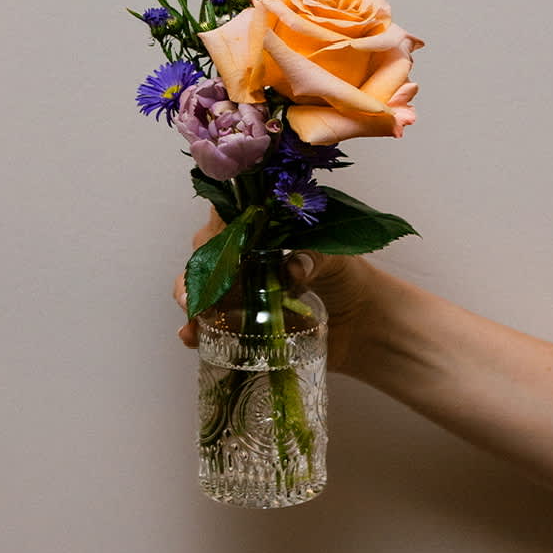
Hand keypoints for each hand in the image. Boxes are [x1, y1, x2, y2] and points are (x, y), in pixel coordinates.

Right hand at [173, 208, 376, 373]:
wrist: (362, 323)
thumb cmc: (349, 278)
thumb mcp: (338, 260)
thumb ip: (318, 258)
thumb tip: (293, 266)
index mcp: (269, 229)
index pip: (233, 215)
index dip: (216, 226)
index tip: (211, 242)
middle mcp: (248, 254)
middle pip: (209, 251)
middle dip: (197, 269)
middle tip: (192, 292)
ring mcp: (242, 286)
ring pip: (203, 285)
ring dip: (190, 299)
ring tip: (191, 319)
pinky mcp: (242, 317)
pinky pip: (213, 318)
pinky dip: (198, 327)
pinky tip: (191, 336)